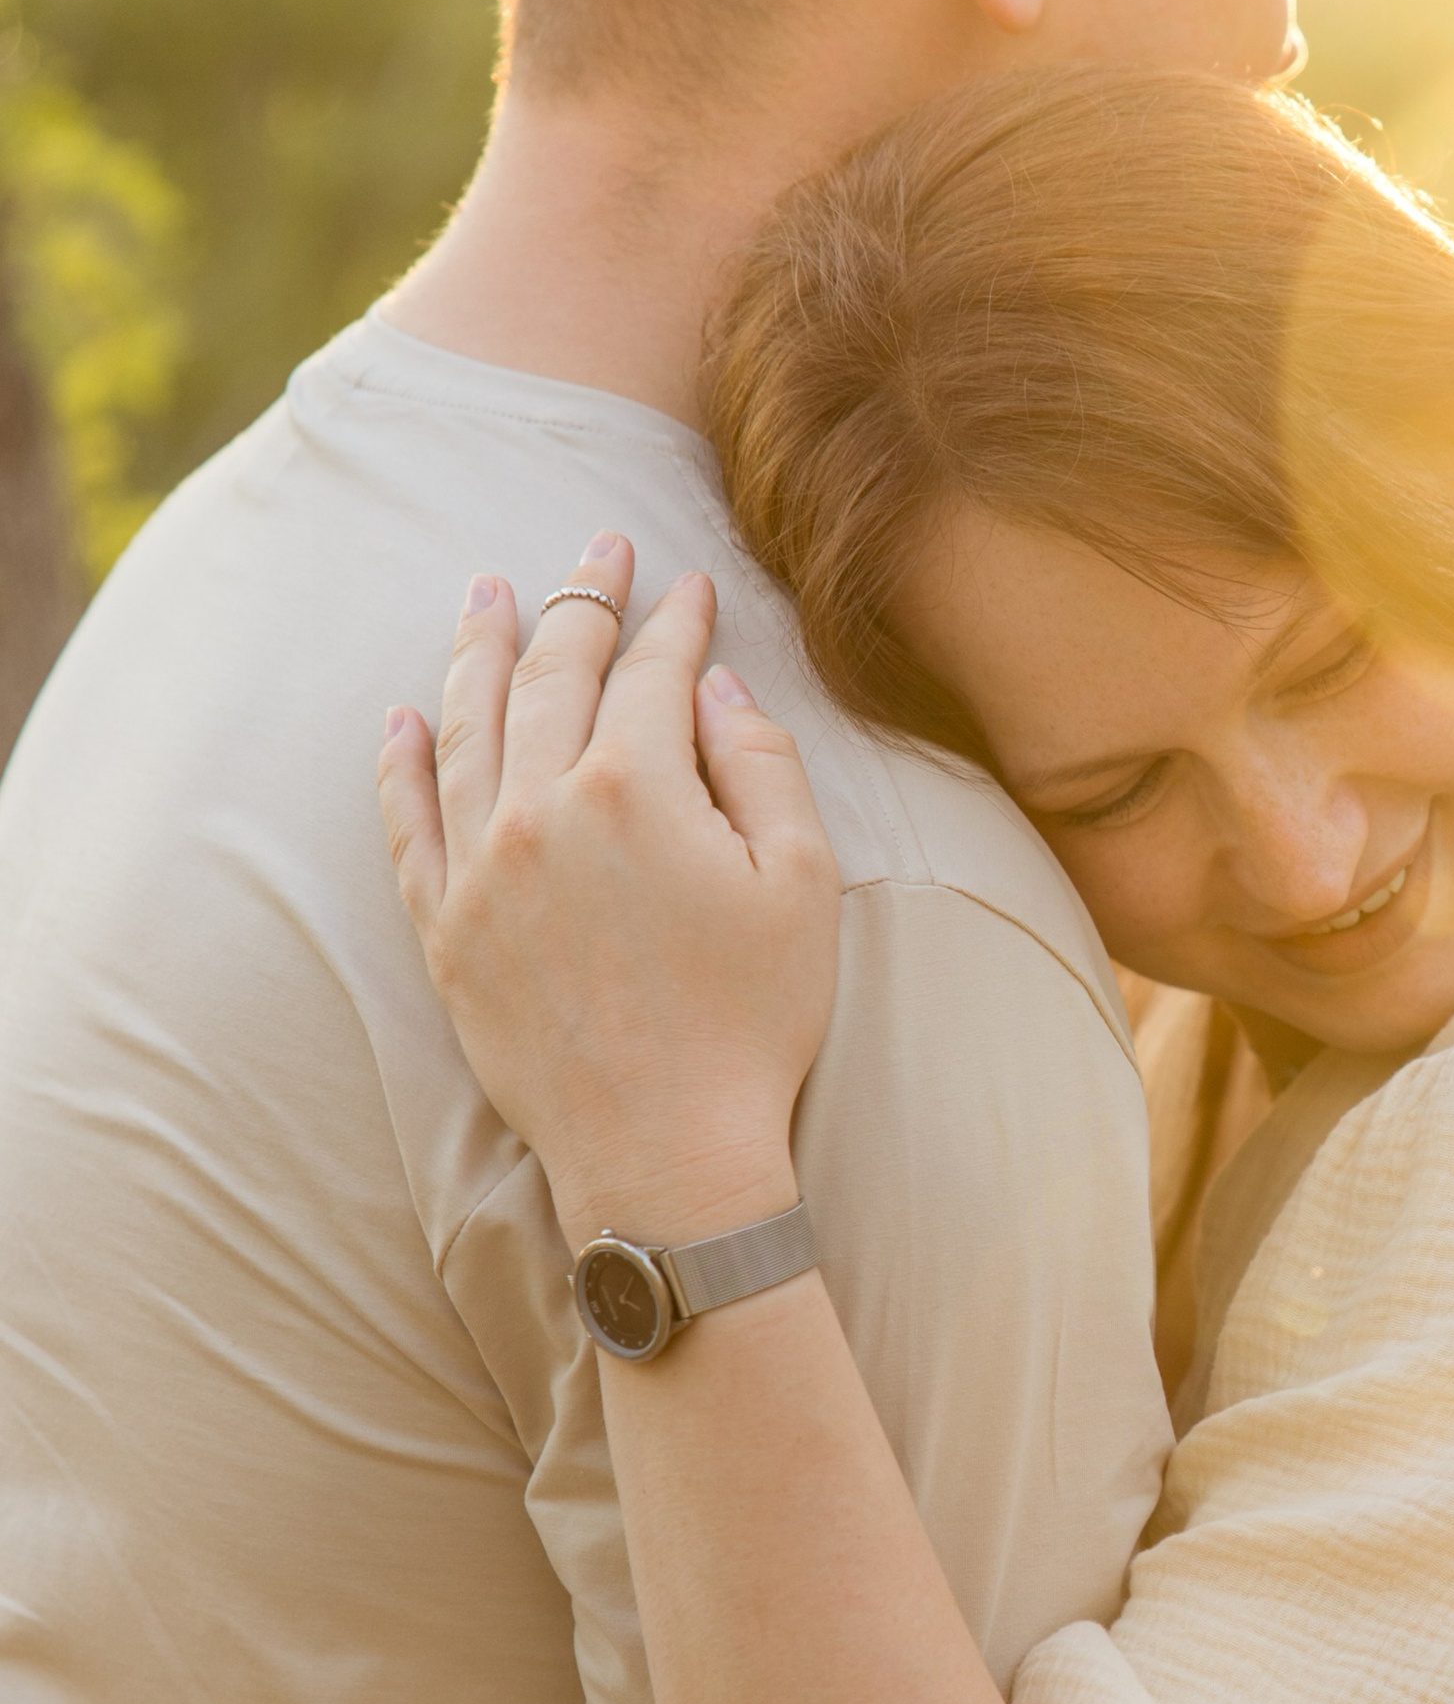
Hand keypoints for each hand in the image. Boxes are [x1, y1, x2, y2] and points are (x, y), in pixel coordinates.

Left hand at [378, 536, 842, 1243]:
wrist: (668, 1154)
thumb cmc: (754, 1023)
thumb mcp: (803, 883)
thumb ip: (762, 764)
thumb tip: (713, 686)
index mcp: (637, 787)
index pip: (652, 672)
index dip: (677, 620)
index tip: (691, 585)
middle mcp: (542, 809)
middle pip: (553, 676)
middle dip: (579, 601)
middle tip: (597, 549)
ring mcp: (481, 869)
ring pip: (467, 729)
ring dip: (478, 651)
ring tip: (486, 595)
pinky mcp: (444, 930)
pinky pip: (408, 823)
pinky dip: (400, 763)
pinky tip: (401, 718)